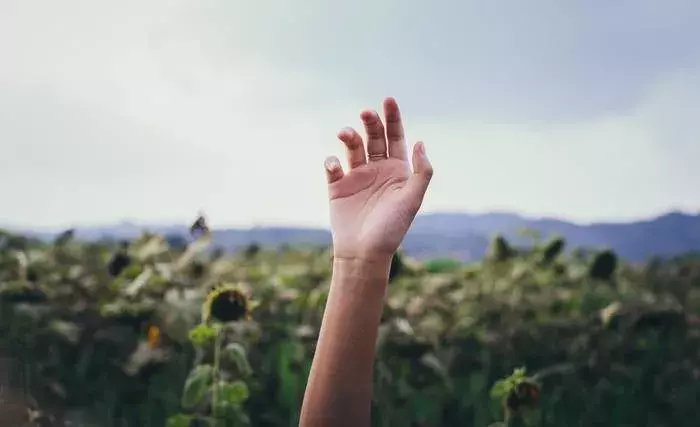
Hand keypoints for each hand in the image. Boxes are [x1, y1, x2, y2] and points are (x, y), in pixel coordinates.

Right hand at [324, 97, 433, 260]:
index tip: (388, 100)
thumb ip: (421, 171)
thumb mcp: (412, 199)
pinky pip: (333, 166)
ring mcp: (357, 176)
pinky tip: (335, 166)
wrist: (364, 252)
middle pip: (374, 137)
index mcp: (397, 170)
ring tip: (345, 134)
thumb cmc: (392, 228)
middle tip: (366, 113)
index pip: (396, 137)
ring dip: (349, 136)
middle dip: (370, 122)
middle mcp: (377, 169)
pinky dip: (332, 161)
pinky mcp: (337, 186)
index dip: (393, 118)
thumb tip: (420, 142)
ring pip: (352, 147)